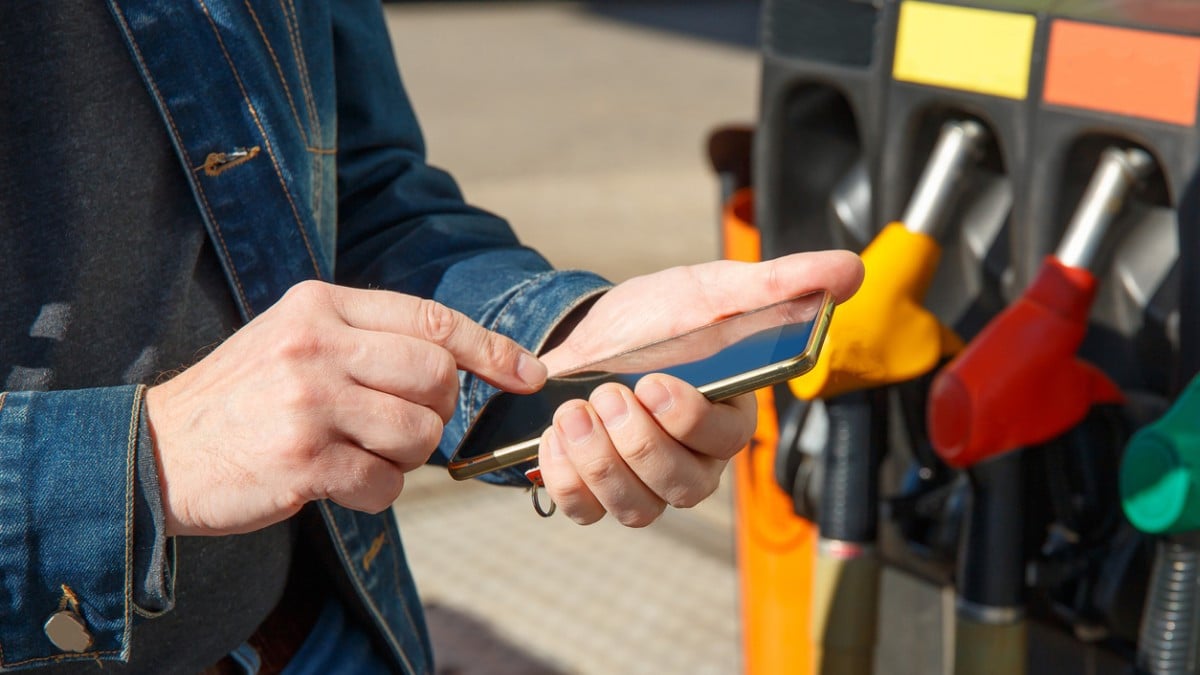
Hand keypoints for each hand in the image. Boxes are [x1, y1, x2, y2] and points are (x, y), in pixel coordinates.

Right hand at [145, 280, 546, 535]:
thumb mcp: (296, 339)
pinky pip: (386, 484)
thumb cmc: (244, 398)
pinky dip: (375, 493)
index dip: (491, 349)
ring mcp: (308, 402)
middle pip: (437, 378)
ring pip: (420, 434)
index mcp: (319, 304)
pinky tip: (336, 484)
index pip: (432, 319)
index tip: (529, 375)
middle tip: (396, 427)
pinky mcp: (302, 461)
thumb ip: (368, 338)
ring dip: (405, 457)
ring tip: (357, 454)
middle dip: (436, 412)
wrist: (155, 452)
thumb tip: (461, 362)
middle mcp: (316, 344)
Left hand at [537, 250, 863, 525]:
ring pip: (635, 508)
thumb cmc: (664, 317)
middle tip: (607, 392)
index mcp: (728, 417)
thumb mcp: (716, 289)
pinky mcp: (598, 491)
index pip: (726, 440)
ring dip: (599, 462)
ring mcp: (645, 484)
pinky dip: (565, 479)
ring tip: (573, 411)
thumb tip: (849, 270)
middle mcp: (693, 461)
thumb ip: (781, 283)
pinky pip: (583, 510)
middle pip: (681, 486)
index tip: (655, 383)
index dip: (690, 421)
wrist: (594, 331)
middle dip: (637, 443)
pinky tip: (556, 434)